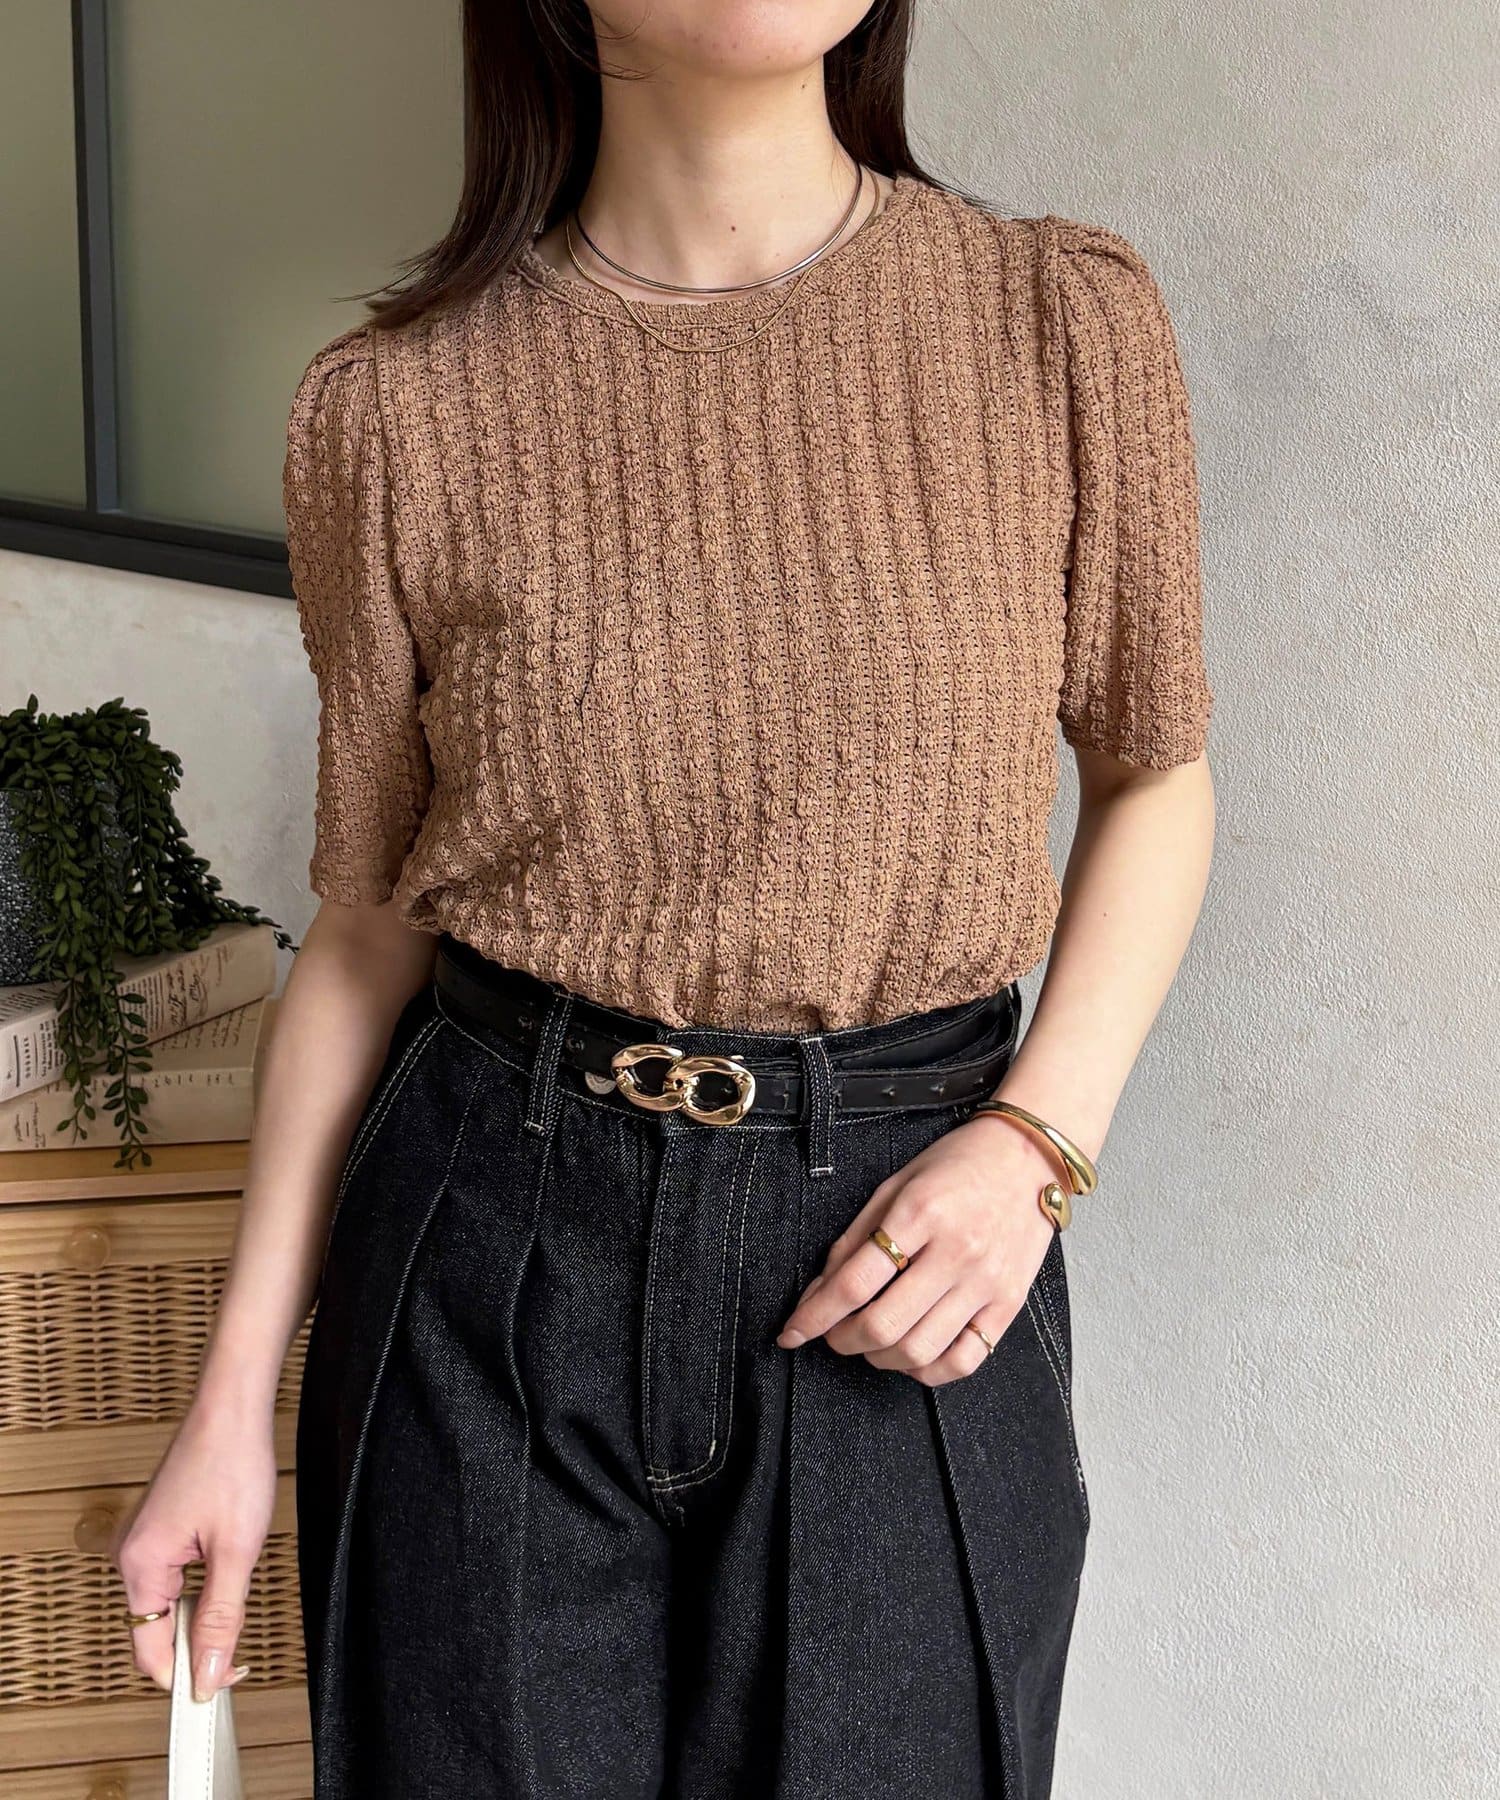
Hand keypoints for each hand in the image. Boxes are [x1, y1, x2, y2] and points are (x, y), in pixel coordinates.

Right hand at [112, 1398, 277, 1698]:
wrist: (232, 1406)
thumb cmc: (232, 1462)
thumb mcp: (236, 1550)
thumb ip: (220, 1617)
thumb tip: (206, 1673)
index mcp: (140, 1565)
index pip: (150, 1651)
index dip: (186, 1674)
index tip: (221, 1684)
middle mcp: (132, 1554)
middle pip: (155, 1629)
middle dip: (195, 1646)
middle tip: (239, 1652)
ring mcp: (144, 1540)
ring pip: (168, 1602)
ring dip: (199, 1615)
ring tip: (238, 1603)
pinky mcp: (161, 1528)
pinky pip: (174, 1577)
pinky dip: (199, 1589)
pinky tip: (227, 1576)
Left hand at [775, 1111, 1062, 1385]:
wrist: (1030, 1159)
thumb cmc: (958, 1166)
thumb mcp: (895, 1185)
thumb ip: (855, 1238)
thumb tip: (819, 1291)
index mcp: (920, 1213)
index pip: (855, 1282)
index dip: (814, 1316)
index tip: (791, 1332)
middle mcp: (955, 1252)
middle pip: (883, 1324)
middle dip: (841, 1340)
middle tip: (831, 1334)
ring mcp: (986, 1283)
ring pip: (919, 1350)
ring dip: (879, 1357)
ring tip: (869, 1341)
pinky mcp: (1009, 1305)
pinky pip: (964, 1360)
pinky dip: (927, 1370)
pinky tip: (911, 1353)